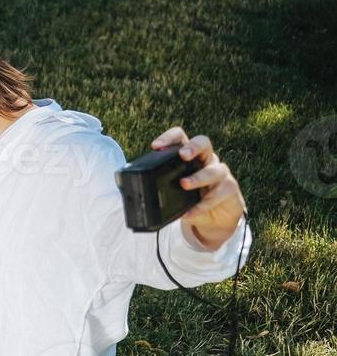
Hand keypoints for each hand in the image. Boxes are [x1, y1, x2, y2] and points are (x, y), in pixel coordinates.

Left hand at [151, 127, 246, 249]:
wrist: (213, 218)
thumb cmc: (190, 197)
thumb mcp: (172, 189)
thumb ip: (158, 184)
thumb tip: (126, 188)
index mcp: (189, 155)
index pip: (181, 137)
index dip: (170, 137)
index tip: (156, 146)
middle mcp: (206, 160)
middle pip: (204, 143)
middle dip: (193, 147)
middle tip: (182, 155)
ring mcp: (220, 173)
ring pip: (215, 169)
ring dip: (198, 177)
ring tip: (184, 184)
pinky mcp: (229, 190)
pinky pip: (219, 194)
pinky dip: (202, 205)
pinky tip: (189, 212)